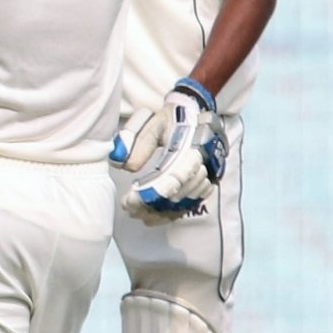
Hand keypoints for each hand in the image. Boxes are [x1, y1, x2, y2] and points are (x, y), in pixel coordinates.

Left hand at [119, 79, 226, 223]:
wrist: (197, 115)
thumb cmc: (173, 119)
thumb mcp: (153, 122)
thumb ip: (137, 142)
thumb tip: (124, 166)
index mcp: (191, 147)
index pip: (171, 179)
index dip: (150, 194)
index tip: (129, 201)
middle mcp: (204, 164)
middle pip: (176, 195)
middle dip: (150, 206)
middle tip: (128, 209)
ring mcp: (208, 175)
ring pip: (183, 203)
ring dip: (158, 212)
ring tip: (136, 213)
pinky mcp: (207, 183)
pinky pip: (188, 205)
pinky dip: (170, 214)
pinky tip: (152, 217)